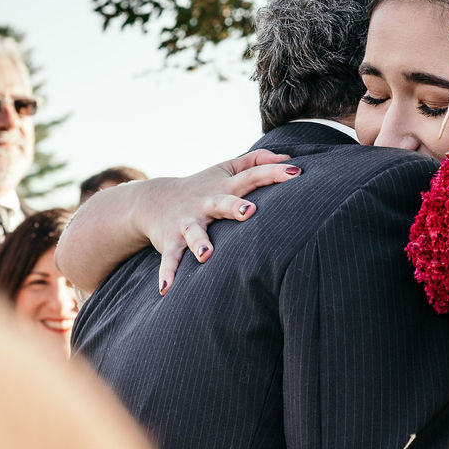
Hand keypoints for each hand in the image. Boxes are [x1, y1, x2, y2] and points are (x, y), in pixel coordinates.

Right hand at [135, 150, 300, 293]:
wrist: (152, 200)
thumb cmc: (203, 186)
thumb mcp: (227, 168)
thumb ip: (257, 161)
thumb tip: (290, 159)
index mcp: (224, 187)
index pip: (252, 176)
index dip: (273, 173)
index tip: (296, 172)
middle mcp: (206, 203)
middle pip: (222, 203)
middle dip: (235, 207)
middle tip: (250, 211)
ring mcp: (187, 223)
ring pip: (194, 232)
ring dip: (199, 243)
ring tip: (205, 256)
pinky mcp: (171, 241)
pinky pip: (170, 259)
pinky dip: (168, 273)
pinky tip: (166, 289)